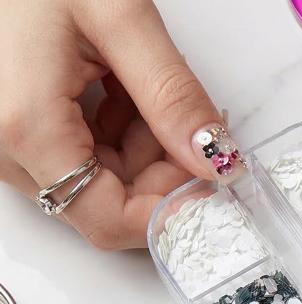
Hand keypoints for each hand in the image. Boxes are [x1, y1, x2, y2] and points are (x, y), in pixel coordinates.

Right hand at [0, 0, 245, 249]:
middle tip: (190, 126)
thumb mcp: (118, 17)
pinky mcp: (12, 128)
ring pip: (97, 183)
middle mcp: (3, 147)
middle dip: (160, 174)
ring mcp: (4, 141)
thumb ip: (172, 97)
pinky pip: (78, 157)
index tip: (211, 183)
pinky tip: (122, 91)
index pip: (109, 221)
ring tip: (148, 90)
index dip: (168, 211)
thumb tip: (217, 162)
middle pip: (106, 203)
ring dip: (141, 151)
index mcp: (26, 127)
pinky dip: (116, 135)